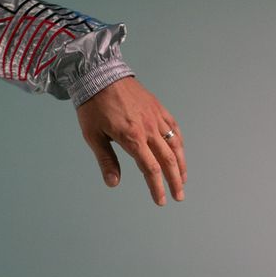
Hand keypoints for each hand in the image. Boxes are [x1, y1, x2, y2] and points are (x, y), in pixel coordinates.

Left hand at [75, 76, 186, 205]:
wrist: (99, 75)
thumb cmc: (93, 106)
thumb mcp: (92, 136)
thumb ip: (106, 160)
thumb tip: (113, 183)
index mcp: (132, 138)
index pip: (150, 169)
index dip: (157, 187)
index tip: (161, 201)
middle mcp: (148, 129)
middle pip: (167, 160)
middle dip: (175, 181)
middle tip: (179, 196)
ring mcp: (155, 117)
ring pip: (175, 145)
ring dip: (181, 164)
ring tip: (183, 179)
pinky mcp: (158, 108)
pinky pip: (174, 128)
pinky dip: (179, 142)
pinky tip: (180, 152)